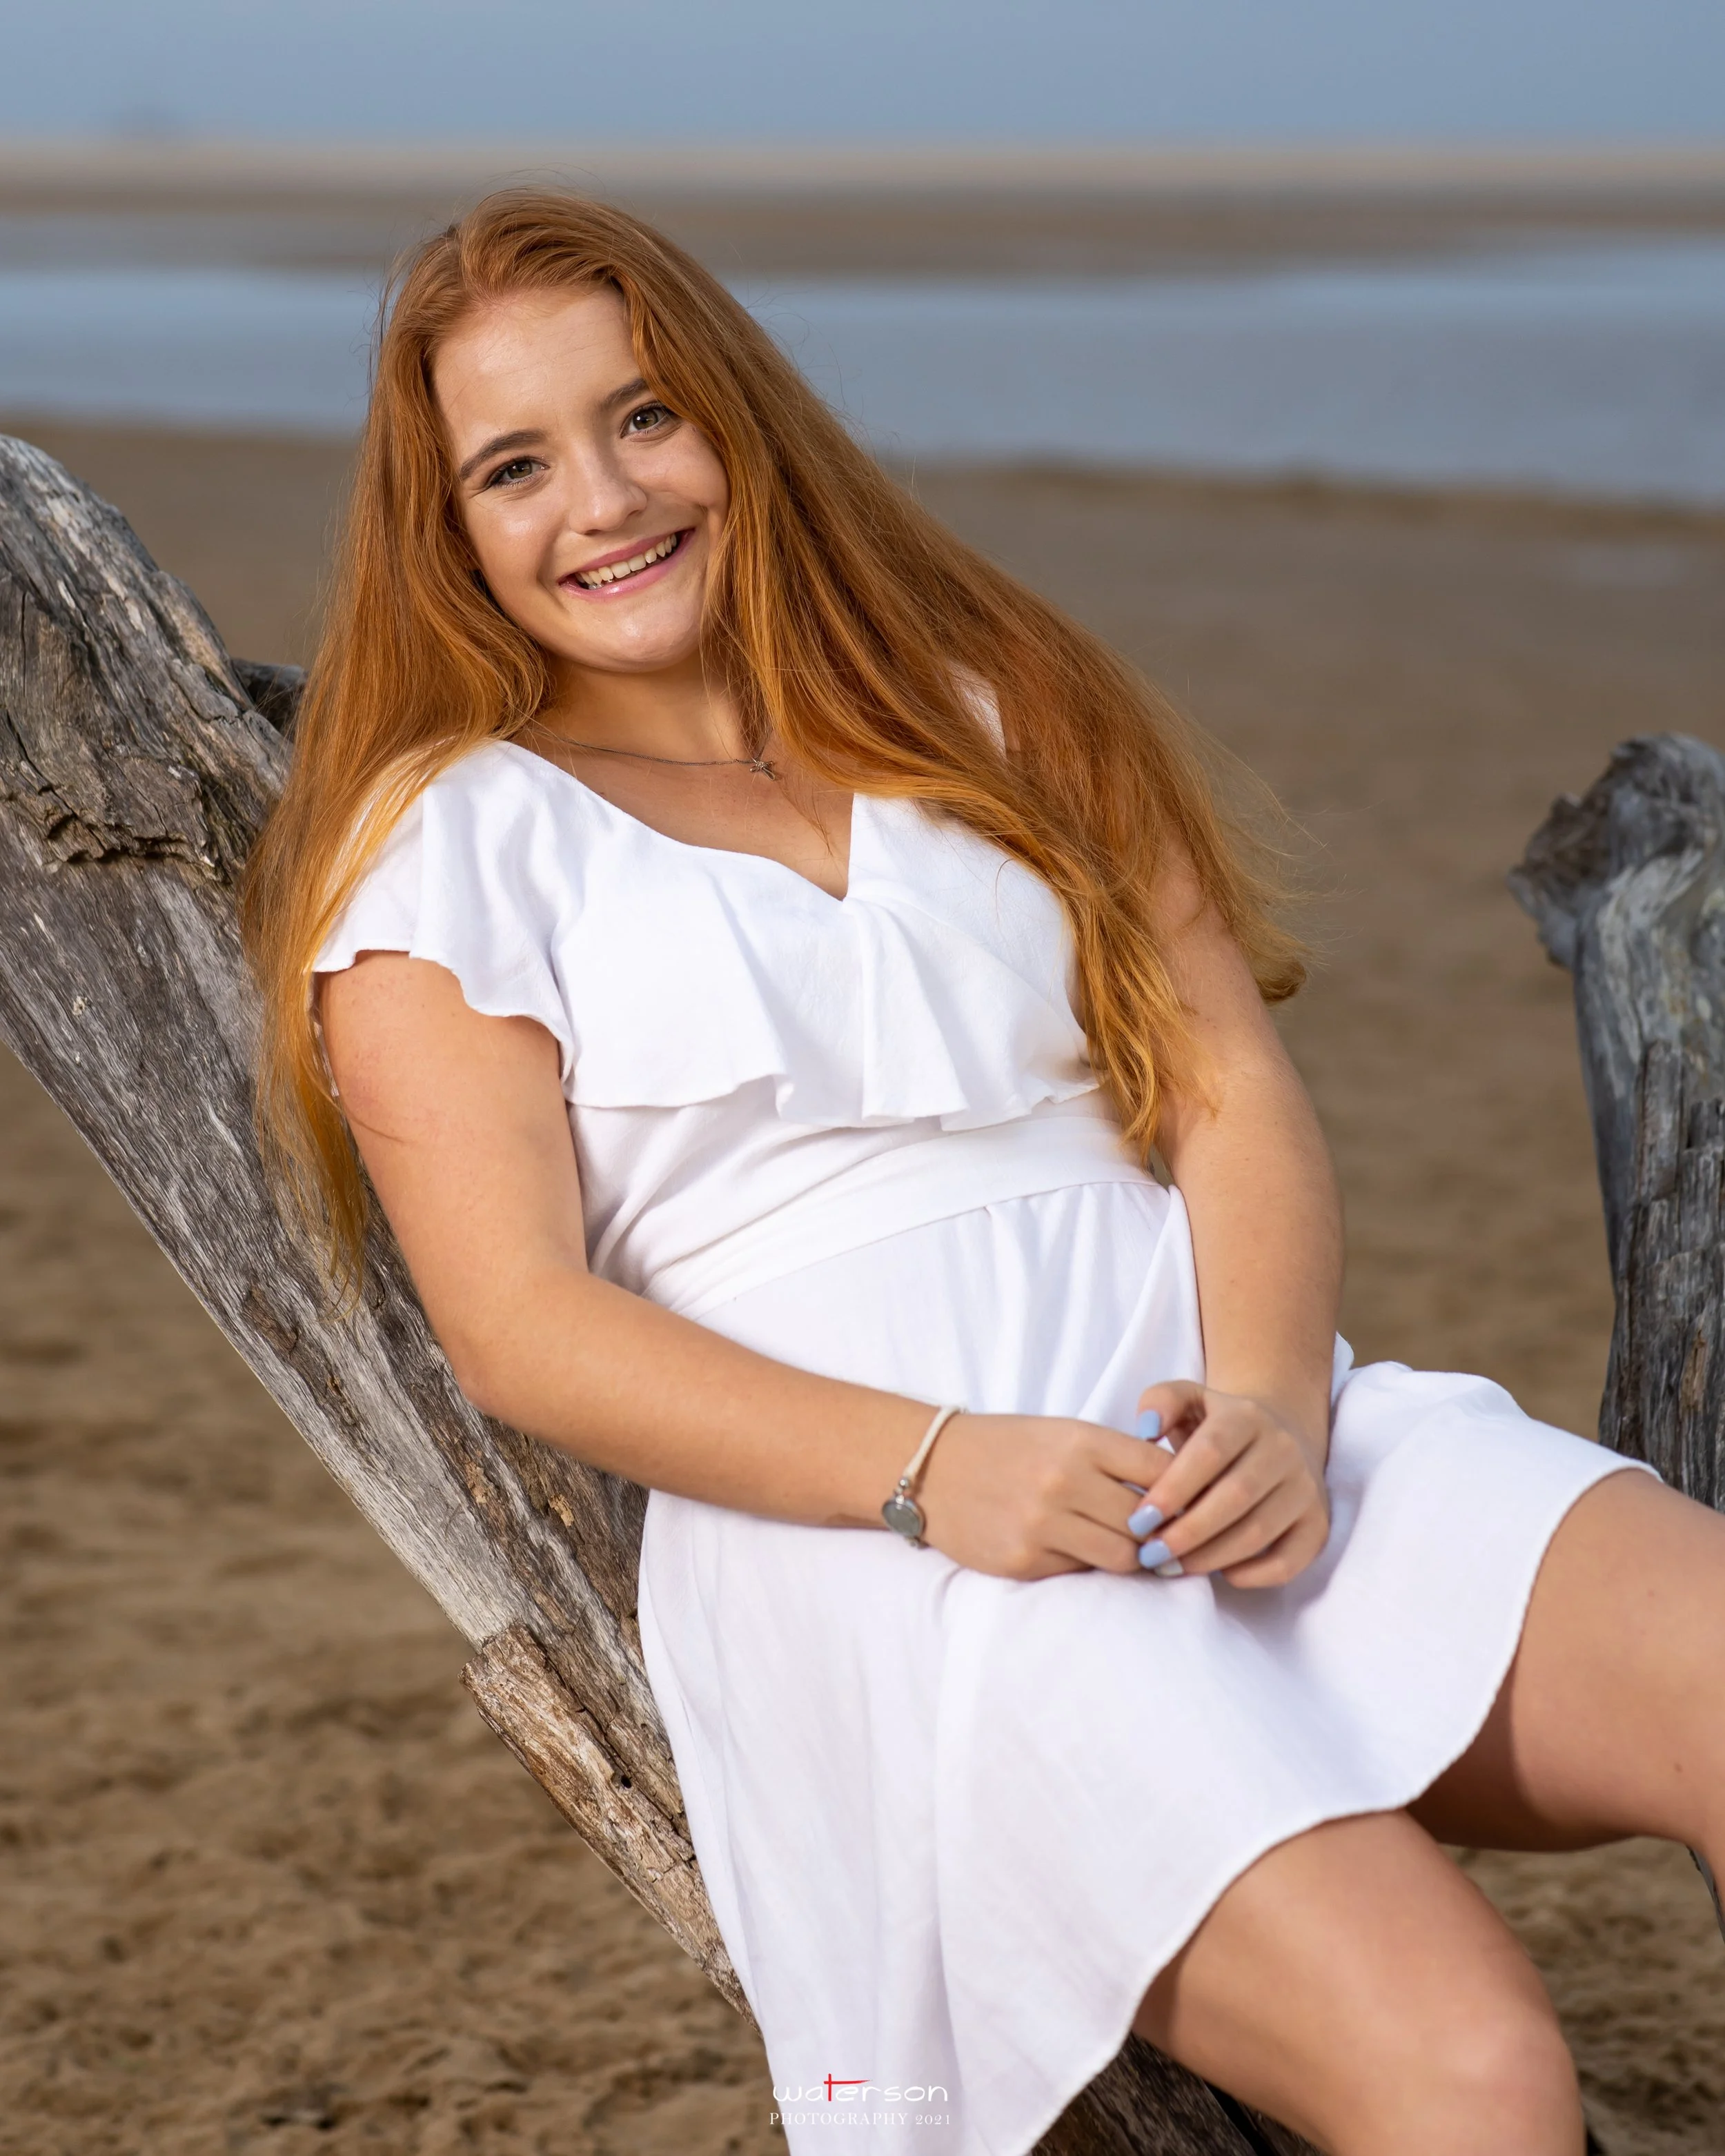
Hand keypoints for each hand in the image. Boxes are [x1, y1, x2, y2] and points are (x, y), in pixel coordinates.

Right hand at [910, 1411, 1189, 1580]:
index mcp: (1080, 1441)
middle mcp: (1064, 1481)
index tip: (1187, 1500)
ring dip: (1129, 1555)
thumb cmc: (1007, 1448)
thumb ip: (1115, 1458)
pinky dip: (1086, 1563)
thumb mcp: (1062, 1434)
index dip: (1182, 1490)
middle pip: (1147, 1522)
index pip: (1160, 1471)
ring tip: (1123, 1545)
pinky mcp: (1024, 1560)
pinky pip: (1081, 1571)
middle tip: (1159, 1534)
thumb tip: (1178, 1492)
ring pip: (1123, 1557)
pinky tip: (1073, 1547)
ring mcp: (1042, 1524)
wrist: (933, 1468)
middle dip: (1158, 1531)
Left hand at [1126, 1381, 1329, 1587]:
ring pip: (1259, 1532)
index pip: (1210, 1452)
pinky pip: (1290, 1560)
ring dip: (1211, 1557)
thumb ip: (1160, 1402)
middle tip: (1151, 1553)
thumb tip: (1146, 1429)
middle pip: (1236, 1496)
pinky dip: (1254, 1575)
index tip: (1139, 1520)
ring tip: (1172, 1567)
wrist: (1281, 1434)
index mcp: (1245, 1416)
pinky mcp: (1318, 1523)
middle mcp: (1283, 1449)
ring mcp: (1305, 1488)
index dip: (1173, 1489)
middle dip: (1187, 1531)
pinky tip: (1220, 1574)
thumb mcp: (1187, 1399)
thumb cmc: (1216, 1427)